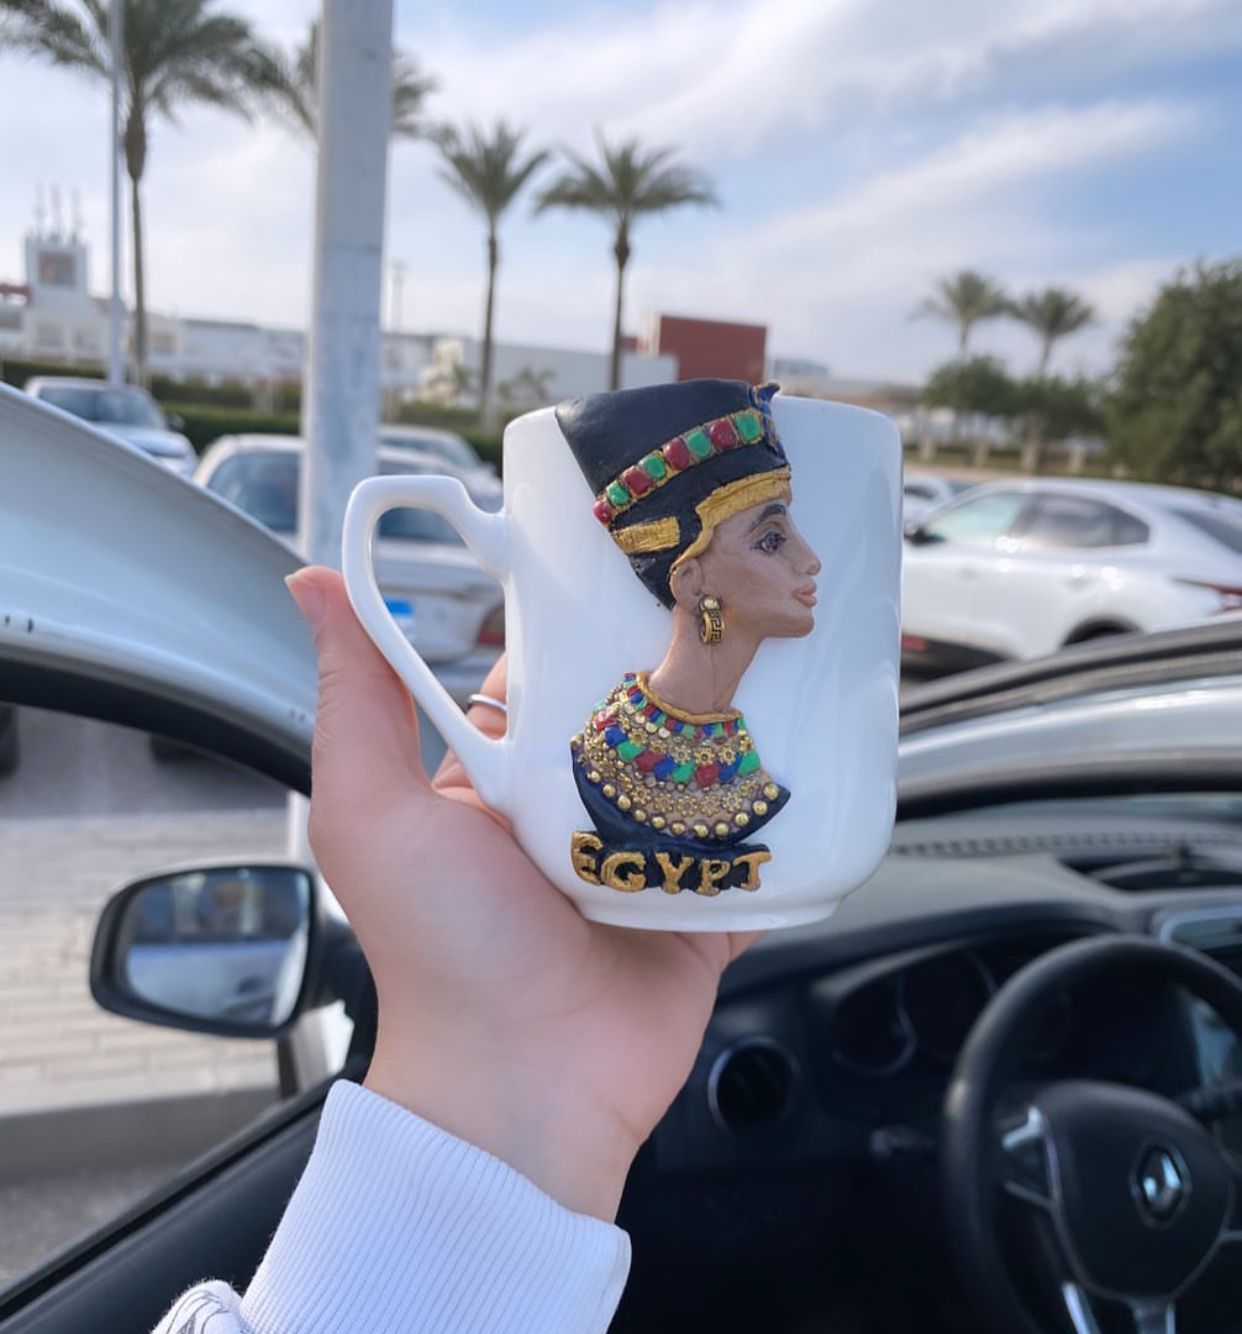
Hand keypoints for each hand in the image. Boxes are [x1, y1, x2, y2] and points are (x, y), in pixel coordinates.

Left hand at [286, 566, 758, 1220]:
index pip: (541, 679)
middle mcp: (568, 813)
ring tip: (773, 659)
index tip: (618, 568)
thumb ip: (355, 700)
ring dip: (729, 725)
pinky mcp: (699, 902)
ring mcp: (639, 857)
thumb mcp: (374, 812)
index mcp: (496, 783)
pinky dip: (774, 804)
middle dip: (669, 666)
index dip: (573, 625)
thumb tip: (314, 585)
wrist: (525, 1084)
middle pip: (630, 714)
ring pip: (695, 768)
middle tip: (721, 606)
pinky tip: (810, 746)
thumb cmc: (439, 952)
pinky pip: (749, 841)